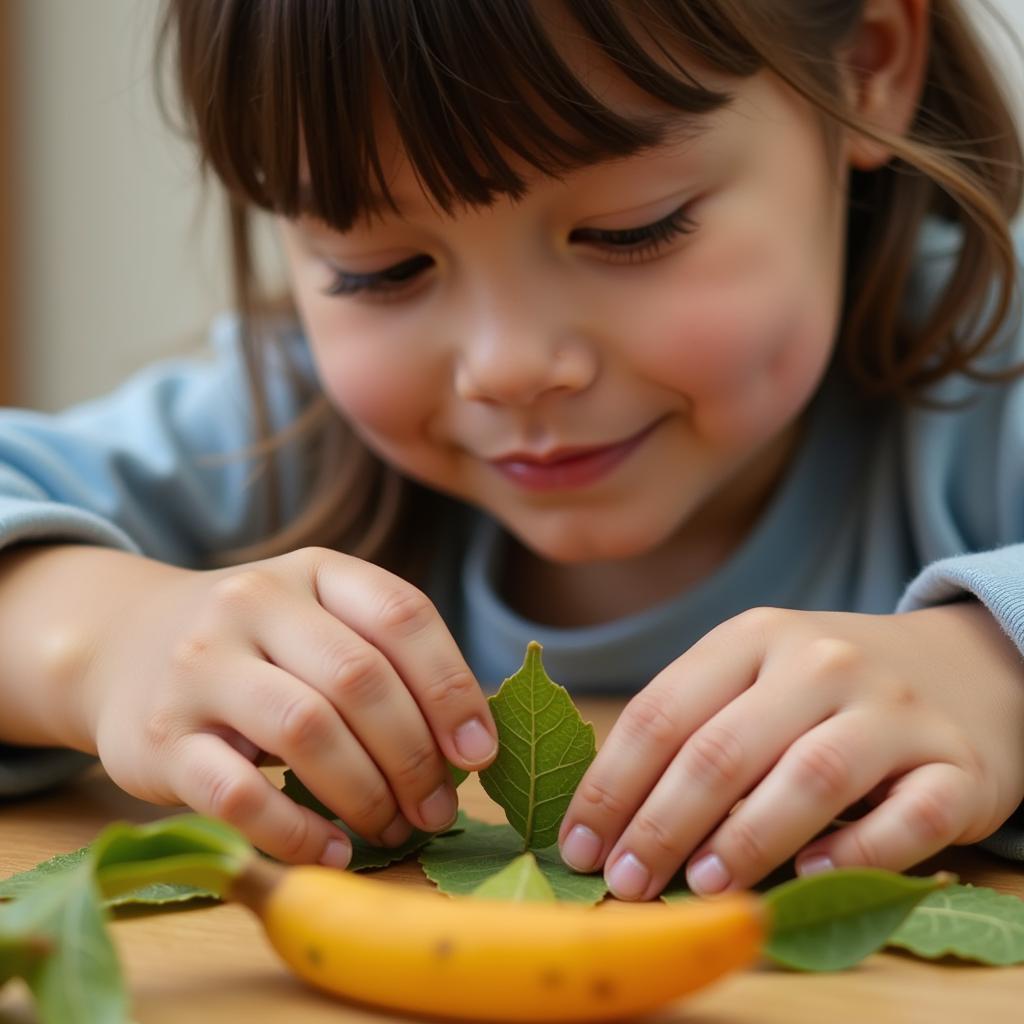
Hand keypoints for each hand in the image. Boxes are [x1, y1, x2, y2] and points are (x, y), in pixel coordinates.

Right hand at [78, 547, 497, 866]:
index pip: (402, 615)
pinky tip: (330, 851)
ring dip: (365, 794)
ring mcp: (201, 666)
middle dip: (414, 756)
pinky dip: (296, 832)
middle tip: (437, 809)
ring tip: (391, 829)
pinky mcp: (161, 738)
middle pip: (360, 678)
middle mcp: (255, 602)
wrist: (123, 644)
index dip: (452, 688)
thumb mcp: (319, 617)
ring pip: (306, 729)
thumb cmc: (255, 642)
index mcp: (314, 570)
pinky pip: (238, 794)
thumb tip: (468, 744)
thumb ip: (387, 658)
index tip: (478, 754)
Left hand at [557, 603, 1023, 899]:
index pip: (662, 712)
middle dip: (660, 825)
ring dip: (745, 842)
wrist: (961, 665)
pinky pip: (908, 818)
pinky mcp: (957, 763)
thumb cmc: (823, 690)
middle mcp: (820, 661)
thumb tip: (606, 818)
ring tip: (701, 888)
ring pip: (809, 778)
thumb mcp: (752, 677)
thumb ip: (691, 727)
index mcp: (753, 636)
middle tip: (625, 884)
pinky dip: (856, 854)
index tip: (578, 847)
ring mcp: (893, 708)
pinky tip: (808, 877)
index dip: (611, 785)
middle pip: (722, 750)